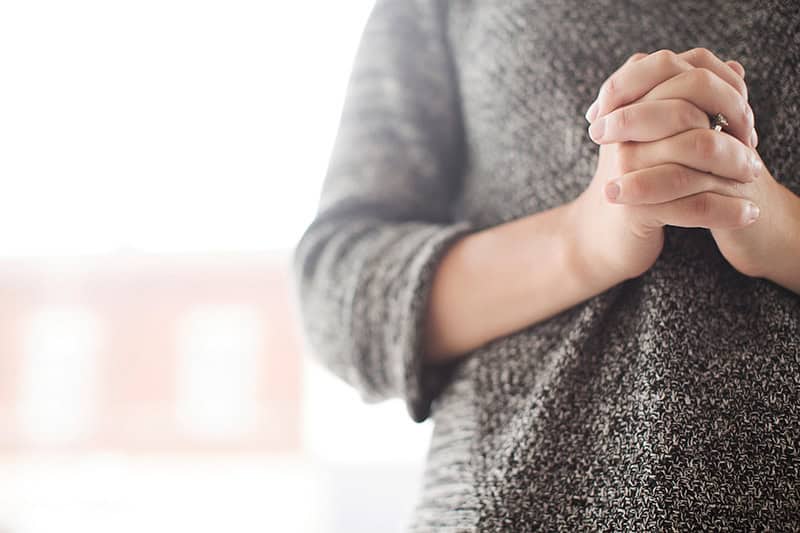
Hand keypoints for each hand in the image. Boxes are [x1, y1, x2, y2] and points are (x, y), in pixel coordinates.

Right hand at [570, 49, 757, 283]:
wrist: (602, 237)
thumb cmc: (637, 182)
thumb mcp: (660, 136)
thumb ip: (691, 100)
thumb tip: (734, 67)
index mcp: (622, 105)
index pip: (671, 68)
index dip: (716, 83)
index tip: (739, 110)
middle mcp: (617, 131)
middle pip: (686, 107)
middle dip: (732, 122)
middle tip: (751, 145)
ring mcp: (624, 166)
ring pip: (696, 148)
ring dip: (736, 163)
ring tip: (751, 177)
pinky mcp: (633, 205)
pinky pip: (694, 203)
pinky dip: (729, 210)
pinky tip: (747, 212)